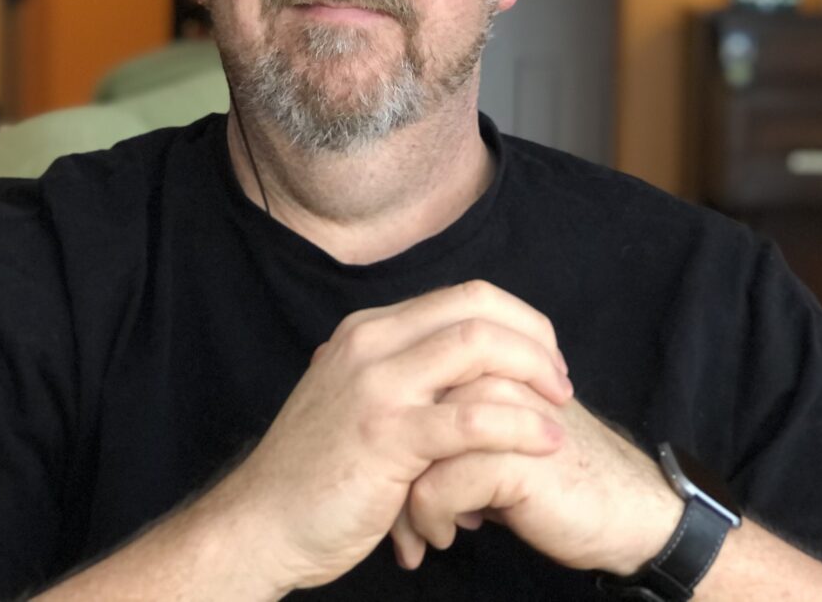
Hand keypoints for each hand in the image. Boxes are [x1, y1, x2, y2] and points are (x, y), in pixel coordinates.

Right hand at [205, 281, 572, 591]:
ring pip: (478, 346)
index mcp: (367, 331)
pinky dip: (520, 427)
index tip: (544, 360)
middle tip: (561, 382)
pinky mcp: (386, 436)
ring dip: (535, 372)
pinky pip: (472, 418)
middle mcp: (370, 343)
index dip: (517, 321)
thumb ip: (399, 377)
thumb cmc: (315, 473)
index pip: (462, 297)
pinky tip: (545, 444)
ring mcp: (376, 386)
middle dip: (535, 339)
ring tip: (560, 409)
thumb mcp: (354, 401)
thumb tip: (458, 370)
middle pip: (477, 307)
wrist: (260, 523)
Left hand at [392, 378, 682, 574]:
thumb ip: (447, 416)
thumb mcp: (493, 434)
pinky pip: (435, 488)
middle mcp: (486, 372)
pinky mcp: (510, 458)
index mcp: (480, 357)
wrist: (625, 512)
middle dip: (387, 470)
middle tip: (396, 514)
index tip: (391, 478)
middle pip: (399, 414)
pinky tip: (447, 537)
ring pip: (409, 452)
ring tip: (418, 532)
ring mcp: (499, 410)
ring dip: (404, 504)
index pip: (402, 382)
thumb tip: (390, 435)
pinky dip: (431, 521)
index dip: (387, 432)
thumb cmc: (553, 475)